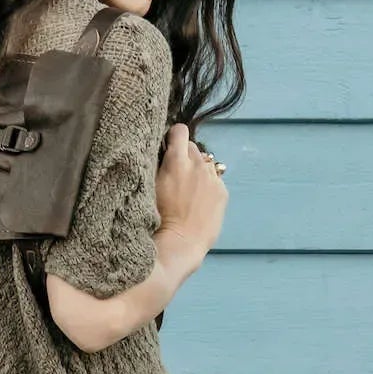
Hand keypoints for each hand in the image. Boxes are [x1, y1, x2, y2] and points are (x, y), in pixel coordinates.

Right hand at [155, 122, 227, 259]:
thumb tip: (160, 152)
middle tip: (177, 174)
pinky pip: (215, 180)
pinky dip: (208, 186)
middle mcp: (197, 165)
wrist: (181, 243)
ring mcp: (213, 178)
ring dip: (198, 170)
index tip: (169, 146)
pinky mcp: (223, 192)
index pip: (180, 130)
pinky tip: (199, 202)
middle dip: (185, 156)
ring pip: (206, 163)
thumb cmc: (159, 219)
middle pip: (193, 147)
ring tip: (189, 190)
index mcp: (176, 160)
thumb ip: (157, 165)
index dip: (174, 137)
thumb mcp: (149, 186)